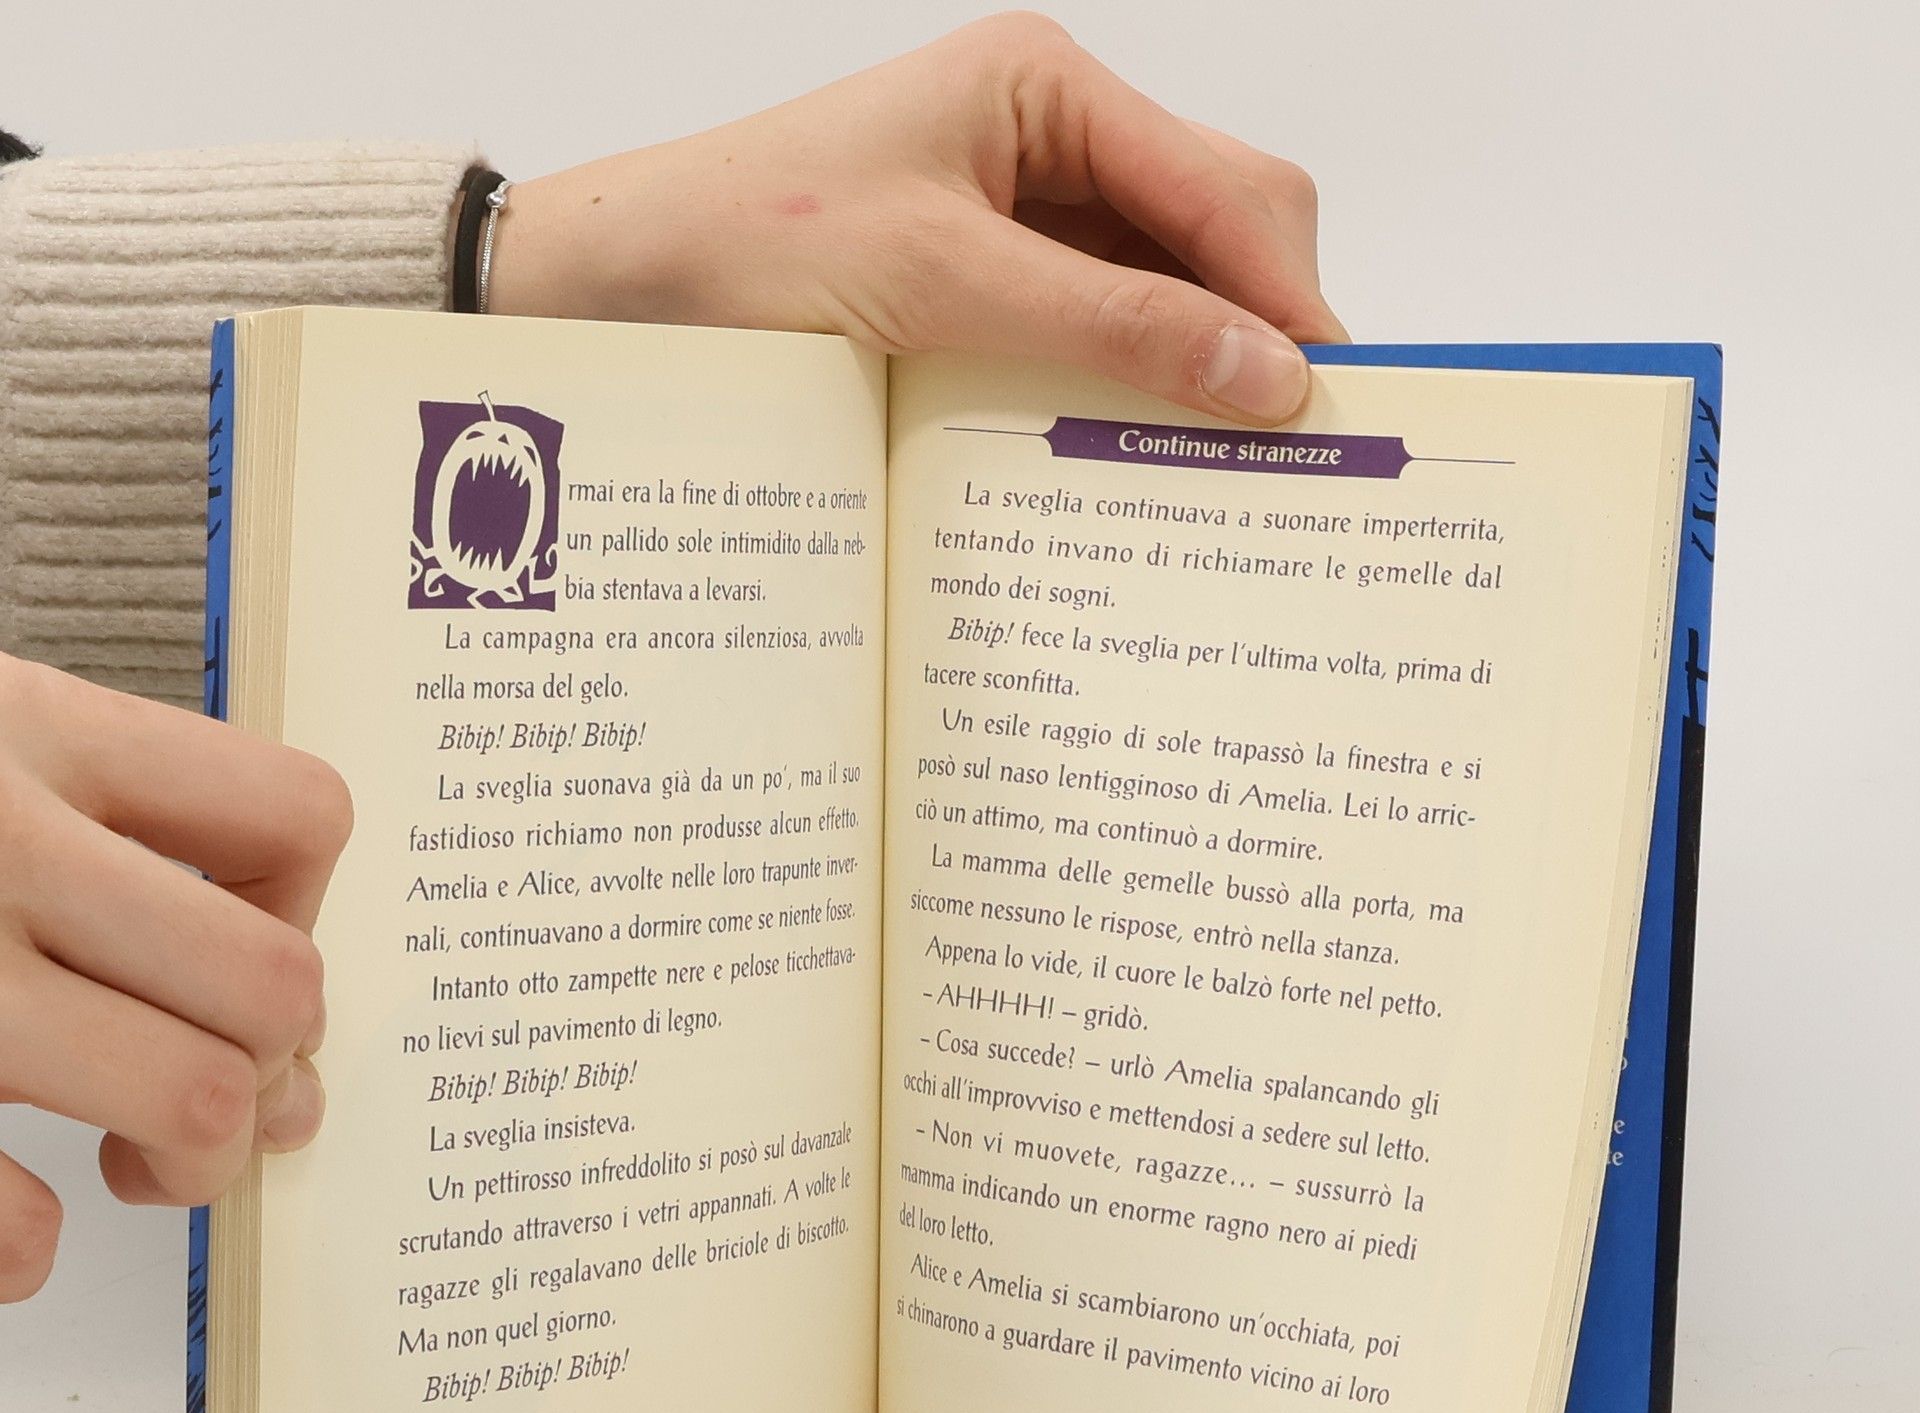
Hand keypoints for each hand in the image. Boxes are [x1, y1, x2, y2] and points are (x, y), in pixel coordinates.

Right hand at [0, 657, 351, 1300]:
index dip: (308, 905)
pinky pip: (3, 1217)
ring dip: (193, 1157)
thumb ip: (131, 856)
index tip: (247, 937)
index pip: (300, 813)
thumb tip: (299, 1089)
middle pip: (275, 979)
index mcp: (39, 732)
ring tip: (136, 1159)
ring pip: (191, 1094)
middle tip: (214, 1091)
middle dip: (269, 1064)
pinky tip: (27, 1226)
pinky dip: (30, 1246)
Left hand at [491, 12, 1344, 423]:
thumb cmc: (753, 244)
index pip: (1226, 188)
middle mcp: (1055, 141)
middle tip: (1283, 453)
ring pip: (1169, 290)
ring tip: (1220, 469)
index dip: (1286, 296)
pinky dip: (1129, 389)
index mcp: (1051, 89)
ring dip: (1196, 370)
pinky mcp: (996, 286)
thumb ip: (1111, 324)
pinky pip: (1103, 333)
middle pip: (1218, 231)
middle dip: (1256, 329)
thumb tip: (1266, 373)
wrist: (624, 286)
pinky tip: (1137, 451)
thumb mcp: (944, 282)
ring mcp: (1028, 215)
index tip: (1325, 405)